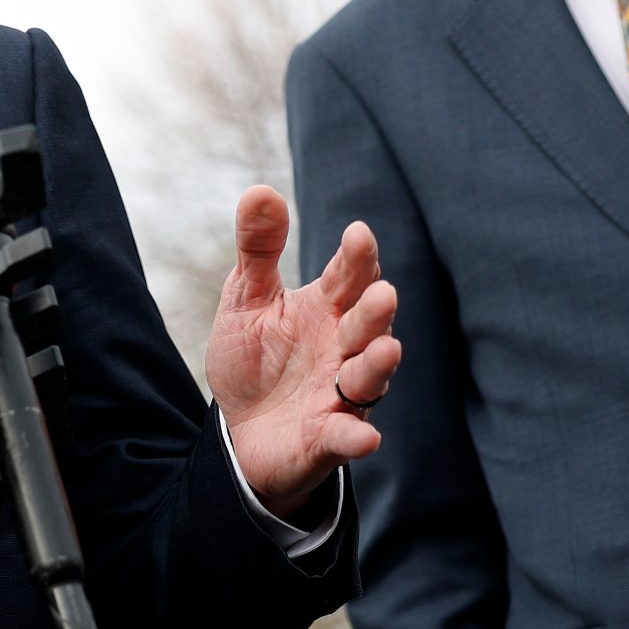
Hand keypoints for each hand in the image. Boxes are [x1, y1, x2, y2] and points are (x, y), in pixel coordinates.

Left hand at [206, 186, 400, 514]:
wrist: (242, 430)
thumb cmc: (255, 359)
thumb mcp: (247, 299)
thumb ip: (258, 250)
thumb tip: (259, 191)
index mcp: (326, 308)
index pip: (347, 278)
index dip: (356, 258)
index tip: (358, 234)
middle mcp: (342, 348)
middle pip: (366, 325)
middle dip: (375, 310)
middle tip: (382, 292)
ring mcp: (339, 393)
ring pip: (367, 378)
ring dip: (377, 365)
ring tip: (386, 350)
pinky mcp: (328, 437)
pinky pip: (346, 436)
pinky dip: (355, 437)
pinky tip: (367, 437)